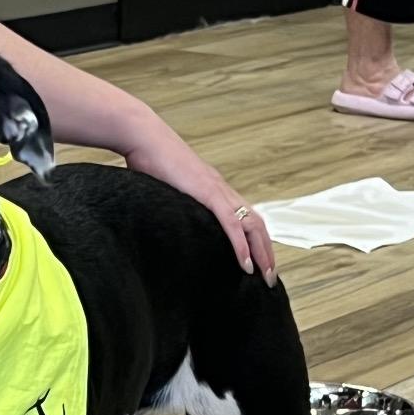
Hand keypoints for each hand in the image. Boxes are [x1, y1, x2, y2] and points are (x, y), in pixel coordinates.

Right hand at [122, 117, 276, 284]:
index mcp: (213, 190)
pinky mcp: (209, 194)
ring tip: (266, 274)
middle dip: (266, 252)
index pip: (244, 218)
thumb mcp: (165, 189)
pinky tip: (246, 264)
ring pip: (252, 225)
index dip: (255, 241)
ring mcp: (218, 191)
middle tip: (270, 276)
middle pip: (256, 224)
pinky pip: (232, 224)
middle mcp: (222, 190)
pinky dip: (241, 246)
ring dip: (262, 252)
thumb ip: (173, 203)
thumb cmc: (149, 160)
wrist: (143, 138)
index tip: (258, 263)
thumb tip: (166, 218)